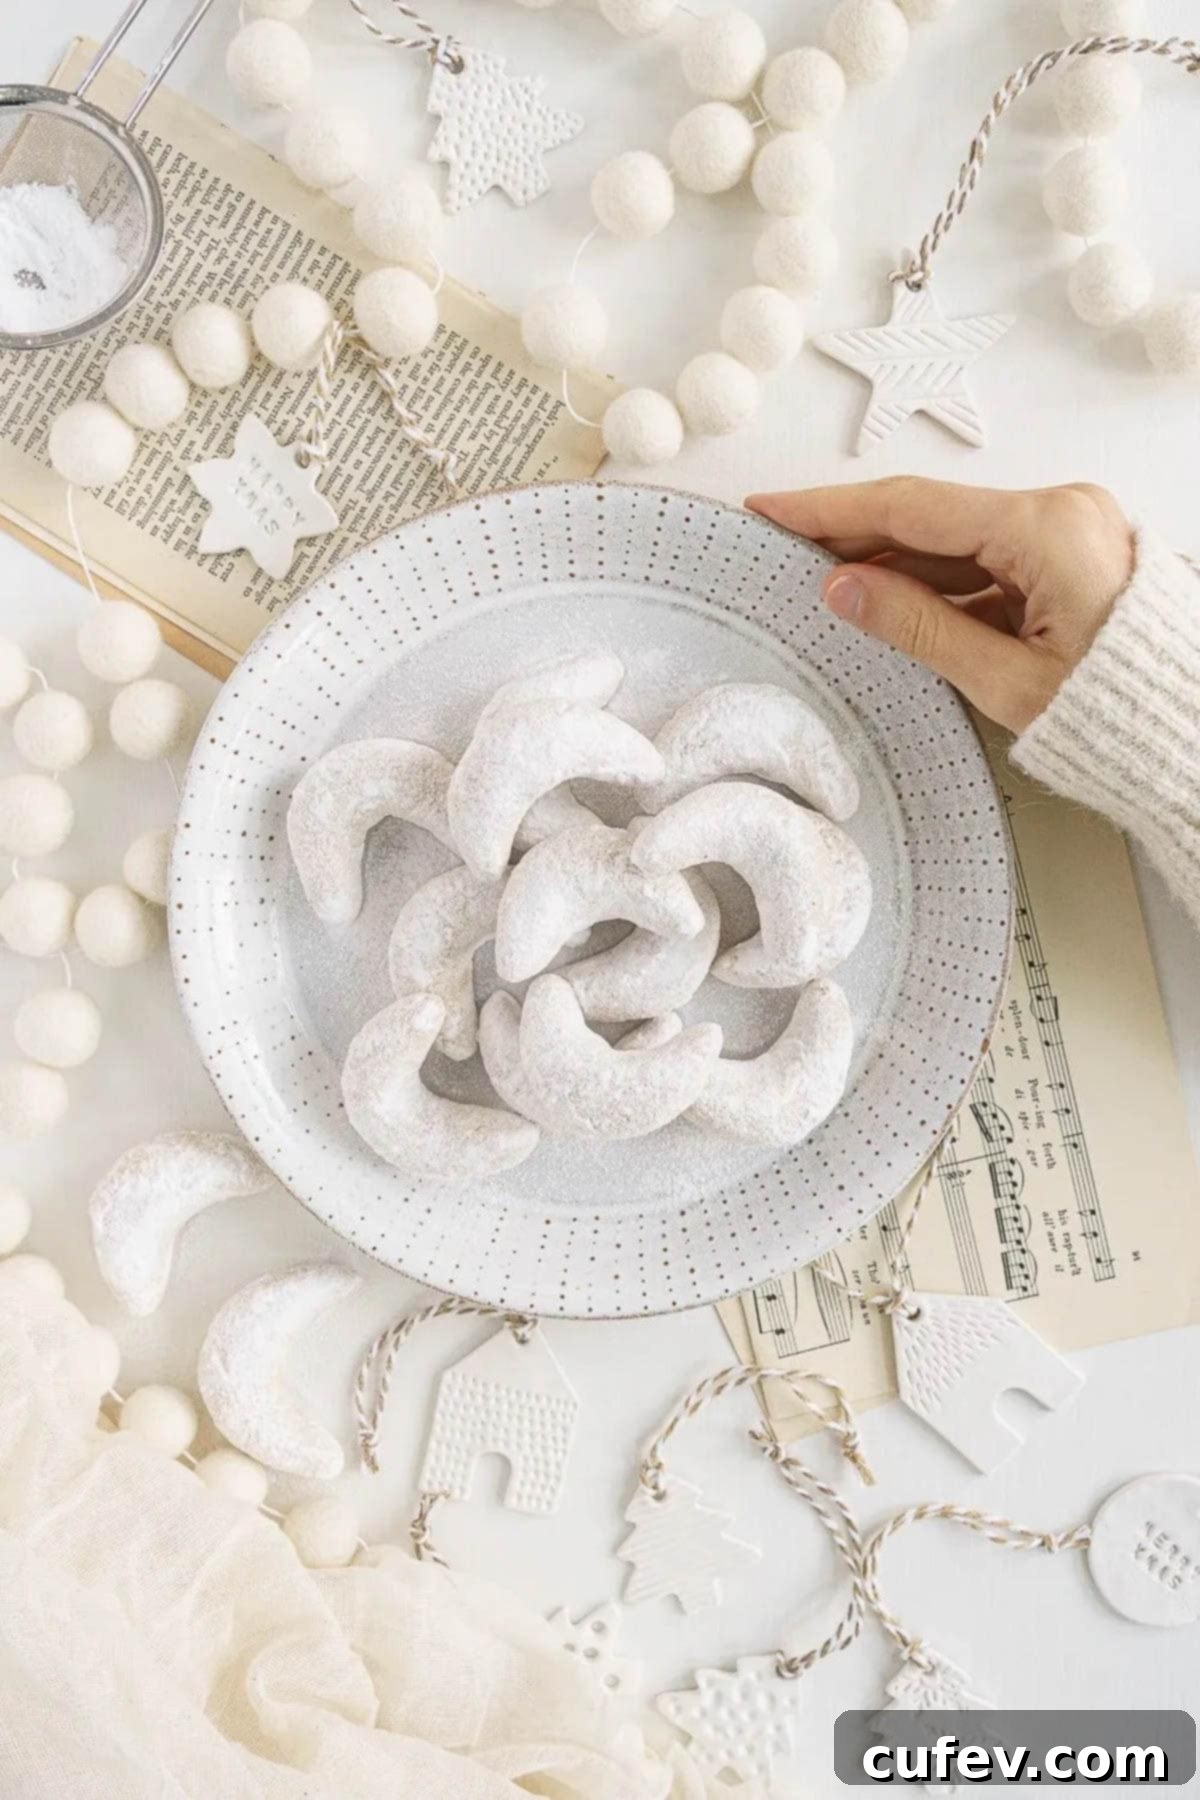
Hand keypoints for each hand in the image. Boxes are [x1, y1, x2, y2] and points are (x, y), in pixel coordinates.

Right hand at [745, 478, 1134, 733]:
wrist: (1193, 723)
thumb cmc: (1123, 711)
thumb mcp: (1007, 681)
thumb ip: (918, 628)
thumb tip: (846, 589)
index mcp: (1046, 529)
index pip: (911, 508)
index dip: (831, 511)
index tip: (773, 508)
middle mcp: (1060, 511)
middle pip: (930, 518)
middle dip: (853, 537)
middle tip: (781, 549)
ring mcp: (1068, 529)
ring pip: (955, 540)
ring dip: (892, 563)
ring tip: (824, 583)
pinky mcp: (1070, 552)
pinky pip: (986, 558)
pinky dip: (936, 581)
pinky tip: (888, 600)